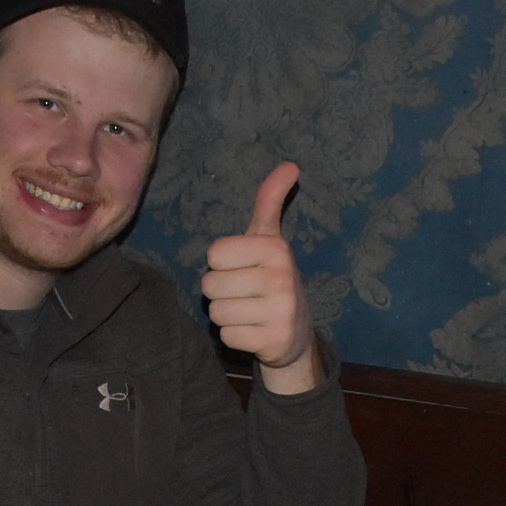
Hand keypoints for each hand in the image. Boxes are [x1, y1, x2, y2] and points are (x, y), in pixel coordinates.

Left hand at [201, 162, 319, 395]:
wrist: (295, 334)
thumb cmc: (272, 279)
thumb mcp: (270, 240)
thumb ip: (270, 202)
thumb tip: (290, 165)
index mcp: (276, 248)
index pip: (214, 254)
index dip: (222, 264)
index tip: (243, 269)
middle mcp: (281, 277)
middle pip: (210, 284)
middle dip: (221, 292)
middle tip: (245, 294)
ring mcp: (280, 311)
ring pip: (216, 311)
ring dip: (227, 315)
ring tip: (249, 312)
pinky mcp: (274, 340)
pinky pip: (227, 336)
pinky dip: (235, 336)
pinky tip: (253, 331)